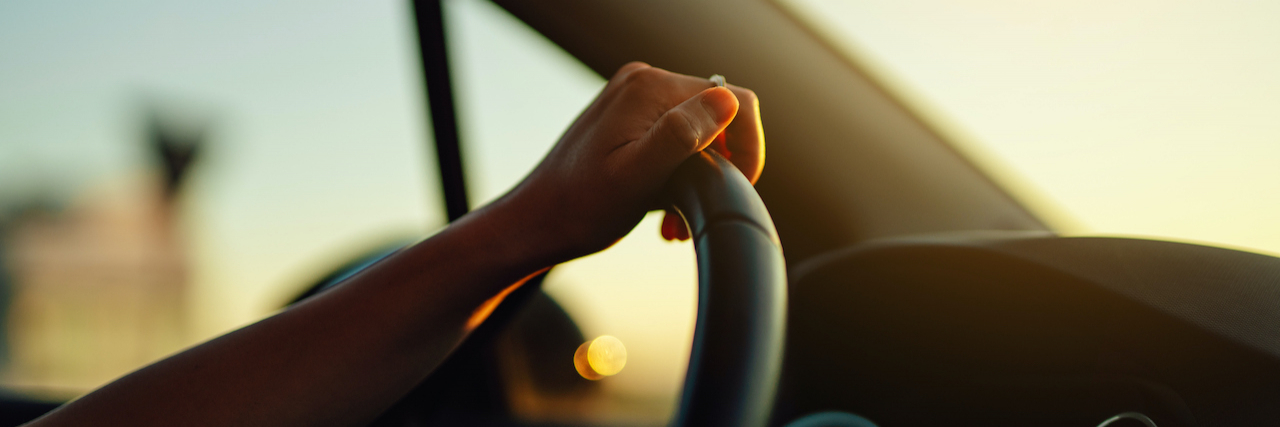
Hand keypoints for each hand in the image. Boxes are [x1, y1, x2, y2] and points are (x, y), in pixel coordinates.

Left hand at [492, 62, 764, 262]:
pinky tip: (662, 208)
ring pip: (700, 132)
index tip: (736, 189)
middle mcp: (644, 83)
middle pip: (719, 118)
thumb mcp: (636, 178)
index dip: (749, 149)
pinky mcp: (630, 119)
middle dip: (719, 169)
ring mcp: (635, 100)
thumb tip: (727, 102)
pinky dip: (680, 174)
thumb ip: (680, 136)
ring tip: (672, 219)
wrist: (535, 223)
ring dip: (699, 177)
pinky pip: (677, 139)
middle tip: (690, 214)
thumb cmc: (580, 209)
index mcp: (649, 89)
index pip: (735, 102)